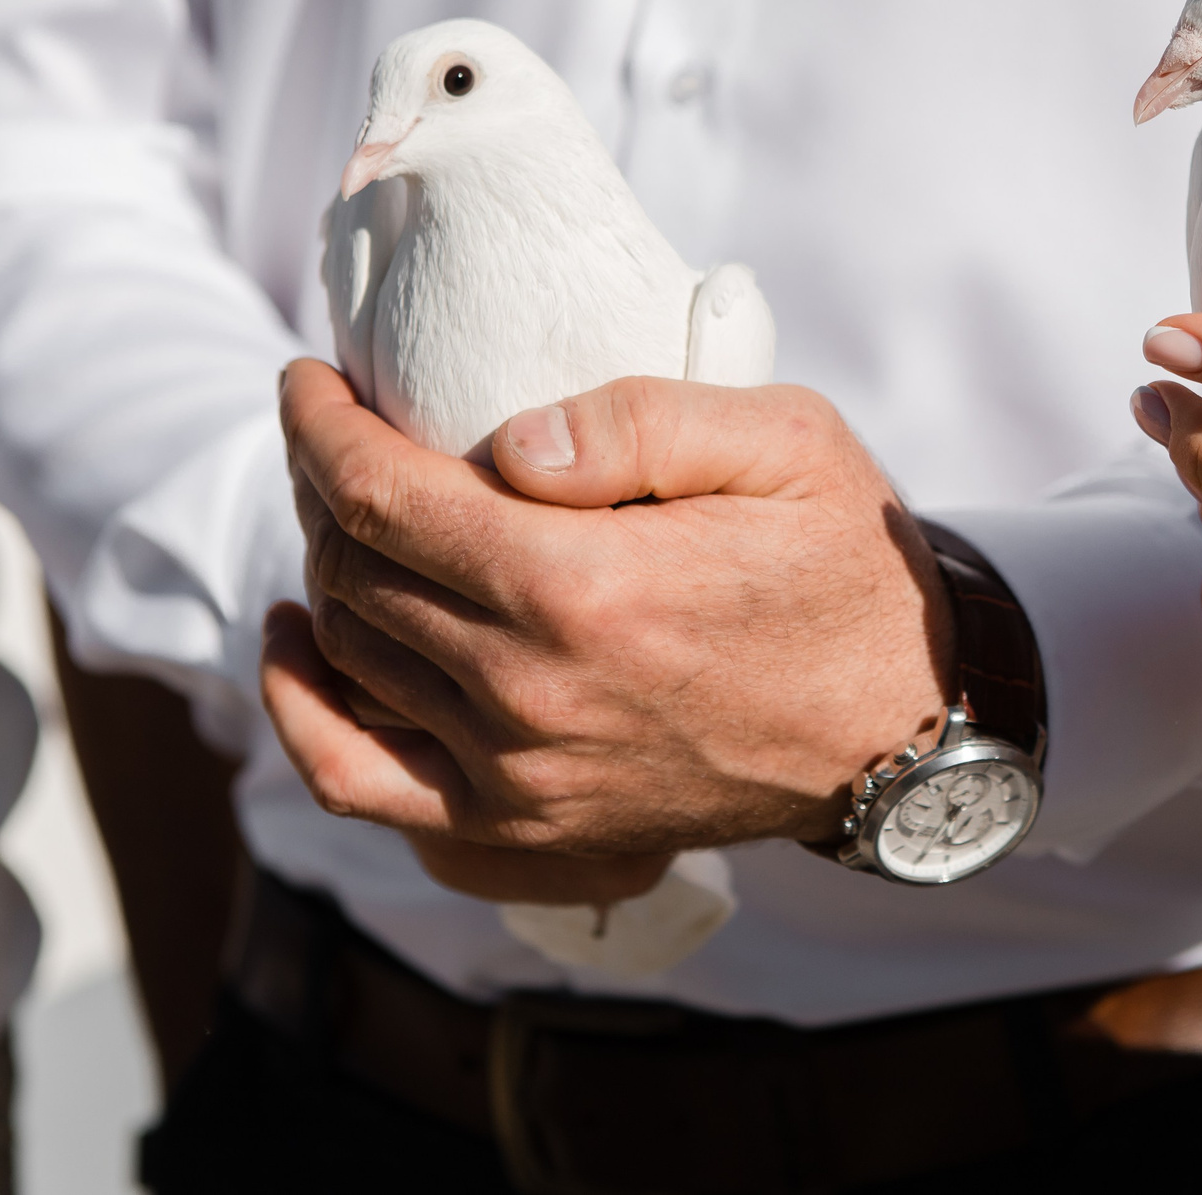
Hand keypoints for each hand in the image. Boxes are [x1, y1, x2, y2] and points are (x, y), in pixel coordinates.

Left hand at [260, 361, 952, 867]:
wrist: (902, 723)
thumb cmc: (846, 563)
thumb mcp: (786, 443)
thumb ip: (641, 420)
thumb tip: (505, 445)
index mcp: (584, 587)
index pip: (380, 496)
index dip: (319, 426)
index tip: (308, 378)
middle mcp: (531, 690)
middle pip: (352, 567)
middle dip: (321, 481)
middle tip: (338, 427)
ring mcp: (519, 772)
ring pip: (347, 653)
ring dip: (324, 565)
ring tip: (345, 505)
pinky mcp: (523, 823)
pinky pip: (359, 778)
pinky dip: (303, 710)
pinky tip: (298, 640)